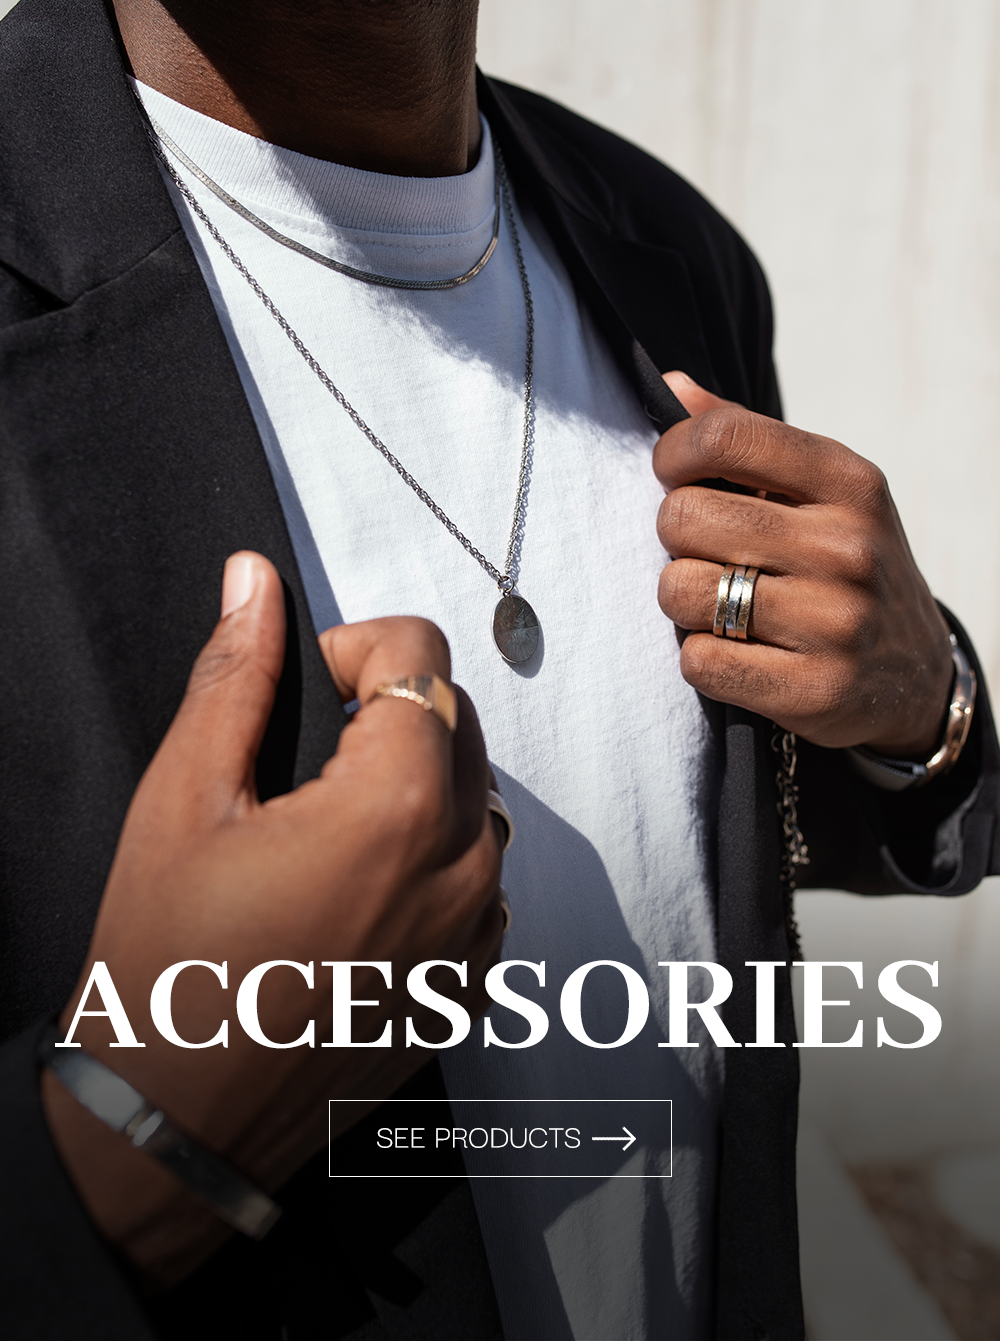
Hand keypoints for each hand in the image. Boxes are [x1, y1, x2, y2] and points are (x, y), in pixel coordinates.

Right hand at [43, 552, 503, 1284]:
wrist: (172, 1126)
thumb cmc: (162, 967)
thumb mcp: (182, 801)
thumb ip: (236, 677)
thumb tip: (254, 581)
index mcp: (396, 808)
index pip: (422, 654)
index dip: (355, 646)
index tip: (307, 685)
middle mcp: (460, 866)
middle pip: (458, 719)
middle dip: (391, 706)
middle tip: (307, 753)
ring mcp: (474, 932)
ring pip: (475, 797)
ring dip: (417, 780)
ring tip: (329, 821)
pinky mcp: (470, 982)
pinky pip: (479, 876)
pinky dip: (434, 854)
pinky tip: (360, 885)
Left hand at [654, 372, 953, 754]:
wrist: (912, 672)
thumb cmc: (841, 563)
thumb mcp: (819, 490)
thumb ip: (745, 436)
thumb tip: (670, 384)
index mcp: (848, 481)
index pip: (724, 437)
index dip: (672, 455)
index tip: (675, 476)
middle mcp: (847, 547)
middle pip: (683, 518)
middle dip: (675, 537)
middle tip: (706, 552)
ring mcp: (835, 622)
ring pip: (679, 591)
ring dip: (682, 601)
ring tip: (720, 602)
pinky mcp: (815, 690)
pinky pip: (700, 662)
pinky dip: (702, 659)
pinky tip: (737, 652)